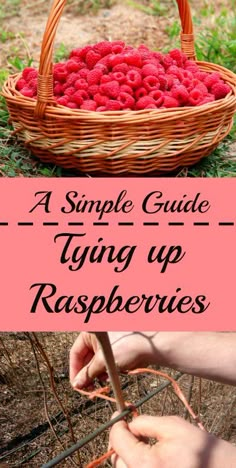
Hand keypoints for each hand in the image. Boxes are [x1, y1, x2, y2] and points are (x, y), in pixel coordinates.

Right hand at [70, 332, 154, 387]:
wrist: (152, 345)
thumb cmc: (128, 346)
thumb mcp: (104, 361)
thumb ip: (89, 373)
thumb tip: (77, 383)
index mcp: (91, 333)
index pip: (76, 352)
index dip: (75, 370)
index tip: (77, 385)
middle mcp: (98, 335)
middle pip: (86, 357)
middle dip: (88, 373)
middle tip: (89, 388)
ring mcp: (108, 341)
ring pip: (97, 360)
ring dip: (97, 373)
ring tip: (102, 381)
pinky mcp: (117, 347)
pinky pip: (106, 360)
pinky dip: (106, 369)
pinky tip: (111, 376)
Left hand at [109, 415, 235, 467]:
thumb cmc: (200, 447)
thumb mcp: (173, 426)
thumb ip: (146, 423)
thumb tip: (128, 423)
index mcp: (146, 464)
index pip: (118, 442)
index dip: (117, 425)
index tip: (120, 413)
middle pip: (117, 460)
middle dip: (121, 441)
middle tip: (130, 427)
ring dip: (128, 454)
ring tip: (141, 440)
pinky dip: (138, 463)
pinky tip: (149, 454)